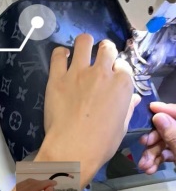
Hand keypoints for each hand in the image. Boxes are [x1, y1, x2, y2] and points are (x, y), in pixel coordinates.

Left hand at [37, 34, 139, 183]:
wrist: (72, 147)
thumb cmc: (101, 143)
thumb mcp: (122, 126)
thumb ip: (127, 107)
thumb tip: (132, 98)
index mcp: (122, 84)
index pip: (124, 65)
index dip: (118, 69)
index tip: (112, 75)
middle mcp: (102, 73)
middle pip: (107, 48)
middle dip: (105, 50)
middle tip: (99, 57)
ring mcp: (78, 72)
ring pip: (84, 42)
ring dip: (85, 42)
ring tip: (82, 47)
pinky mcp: (57, 77)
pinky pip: (58, 55)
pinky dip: (61, 53)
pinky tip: (62, 55)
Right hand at [138, 102, 175, 173]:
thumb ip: (174, 135)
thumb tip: (159, 116)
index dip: (167, 110)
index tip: (150, 108)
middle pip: (171, 128)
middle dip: (155, 138)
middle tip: (143, 144)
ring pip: (168, 143)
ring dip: (153, 153)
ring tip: (144, 166)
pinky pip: (170, 154)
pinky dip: (159, 160)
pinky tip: (150, 169)